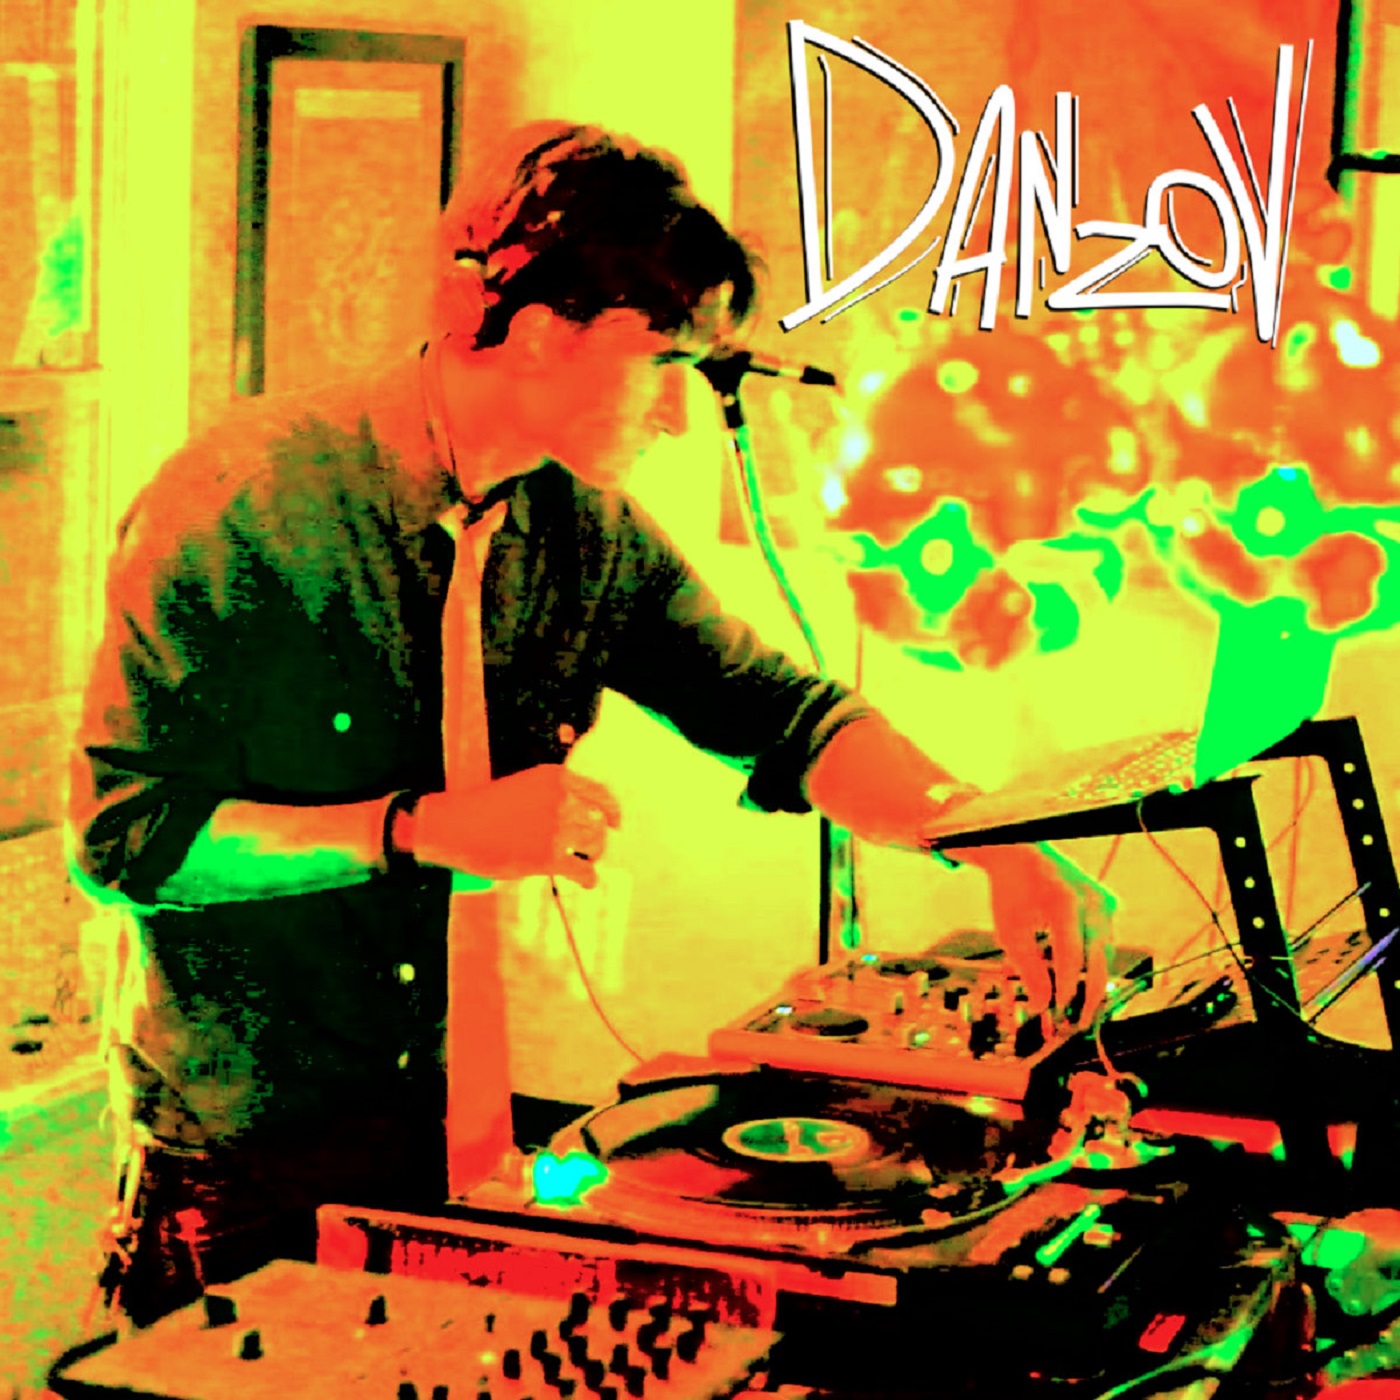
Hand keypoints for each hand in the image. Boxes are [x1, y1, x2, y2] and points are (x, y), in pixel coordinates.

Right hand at [404, 765, 621, 888]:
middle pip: (597, 824)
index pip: (600, 794)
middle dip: (596, 839)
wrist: (453, 825)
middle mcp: (561, 800)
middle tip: (589, 851)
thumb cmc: (484, 809)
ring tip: (584, 863)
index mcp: (556, 777)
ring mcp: (555, 828)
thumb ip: (554, 798)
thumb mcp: (523, 787)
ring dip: (593, 856)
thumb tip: (582, 822)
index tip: (616, 825)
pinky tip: (588, 883)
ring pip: (594, 845)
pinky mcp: (547, 857)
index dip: (613, 811)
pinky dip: (589, 879)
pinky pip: (583, 871)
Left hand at [943, 842, 1114, 1023]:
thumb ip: (1029, 969)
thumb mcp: (1011, 931)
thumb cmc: (1012, 894)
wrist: (1022, 854)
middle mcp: (1092, 899)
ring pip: (1106, 954)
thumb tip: (1043, 1008)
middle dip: (1090, 995)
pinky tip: (1083, 986)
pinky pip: (1106, 942)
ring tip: (1079, 1012)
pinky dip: (1095, 964)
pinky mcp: (1109, 904)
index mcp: (1063, 901)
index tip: (1058, 1013)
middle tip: (1078, 1025)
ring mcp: (1105, 900)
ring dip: (1094, 983)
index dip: (1067, 988)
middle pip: (1099, 958)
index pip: (1072, 956)